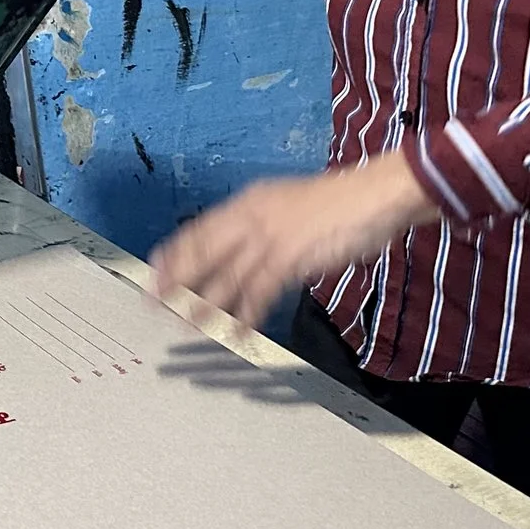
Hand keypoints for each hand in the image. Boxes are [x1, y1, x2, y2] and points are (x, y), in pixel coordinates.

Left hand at [150, 155, 440, 329]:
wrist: (375, 194)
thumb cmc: (339, 203)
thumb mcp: (290, 207)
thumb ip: (264, 226)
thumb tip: (243, 251)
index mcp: (248, 202)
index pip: (198, 228)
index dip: (174, 252)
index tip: (154, 271)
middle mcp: (250, 216)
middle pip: (202, 252)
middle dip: (176, 280)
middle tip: (155, 303)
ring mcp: (269, 236)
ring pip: (225, 276)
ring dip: (205, 305)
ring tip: (187, 327)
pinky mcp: (290, 257)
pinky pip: (259, 292)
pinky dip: (246, 315)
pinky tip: (236, 333)